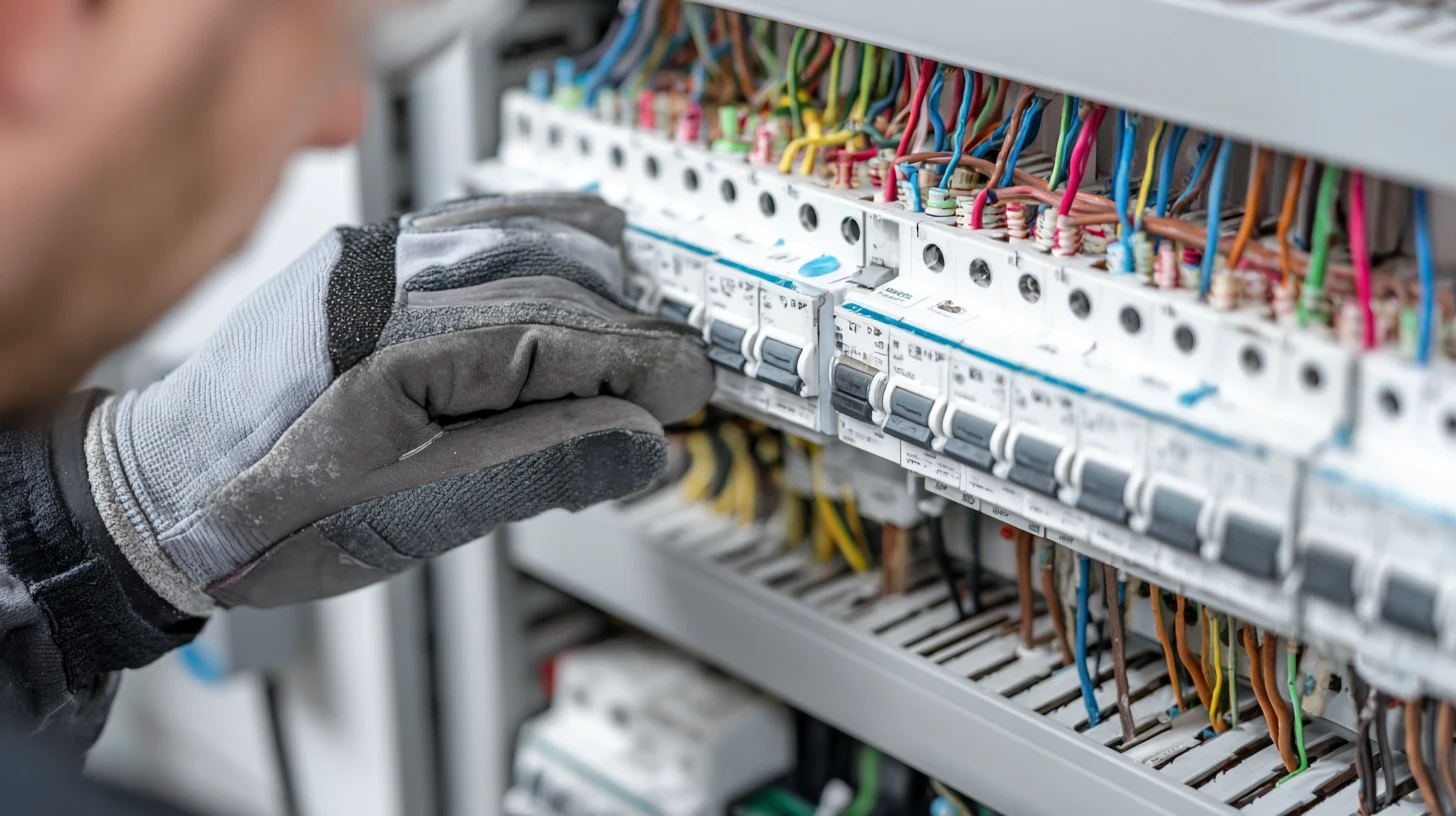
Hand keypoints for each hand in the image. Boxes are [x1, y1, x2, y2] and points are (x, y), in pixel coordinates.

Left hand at [82, 193, 712, 610]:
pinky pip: (470, 231)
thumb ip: (536, 468)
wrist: (159, 496)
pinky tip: (571, 269)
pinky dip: (537, 250)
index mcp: (399, 346)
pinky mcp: (359, 266)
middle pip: (551, 283)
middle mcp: (383, 283)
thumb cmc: (263, 515)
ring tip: (639, 335)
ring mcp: (367, 263)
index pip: (559, 335)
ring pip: (517, 237)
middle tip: (675, 384)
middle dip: (627, 333)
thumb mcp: (412, 517)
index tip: (689, 388)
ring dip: (594, 282)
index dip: (639, 362)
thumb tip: (638, 442)